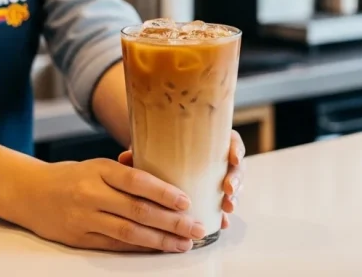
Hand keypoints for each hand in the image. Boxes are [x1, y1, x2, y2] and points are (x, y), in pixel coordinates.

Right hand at [13, 158, 204, 252]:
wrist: (30, 193)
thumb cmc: (73, 176)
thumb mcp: (98, 165)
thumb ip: (127, 173)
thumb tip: (168, 183)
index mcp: (99, 169)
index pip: (137, 181)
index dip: (164, 193)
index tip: (187, 201)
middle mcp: (91, 194)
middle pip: (138, 210)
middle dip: (172, 222)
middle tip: (197, 228)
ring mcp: (85, 218)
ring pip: (129, 232)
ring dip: (160, 240)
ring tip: (183, 243)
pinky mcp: (80, 239)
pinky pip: (116, 245)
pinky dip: (140, 247)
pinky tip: (159, 248)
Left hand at [119, 129, 245, 229]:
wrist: (162, 158)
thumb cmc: (161, 150)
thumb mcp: (155, 146)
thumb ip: (143, 151)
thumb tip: (125, 158)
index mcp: (211, 140)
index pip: (231, 140)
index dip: (235, 149)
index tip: (233, 158)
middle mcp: (219, 158)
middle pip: (236, 166)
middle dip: (236, 179)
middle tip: (228, 189)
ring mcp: (219, 177)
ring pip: (234, 186)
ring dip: (234, 197)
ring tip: (227, 207)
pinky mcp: (214, 194)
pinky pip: (224, 203)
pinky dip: (223, 213)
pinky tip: (222, 222)